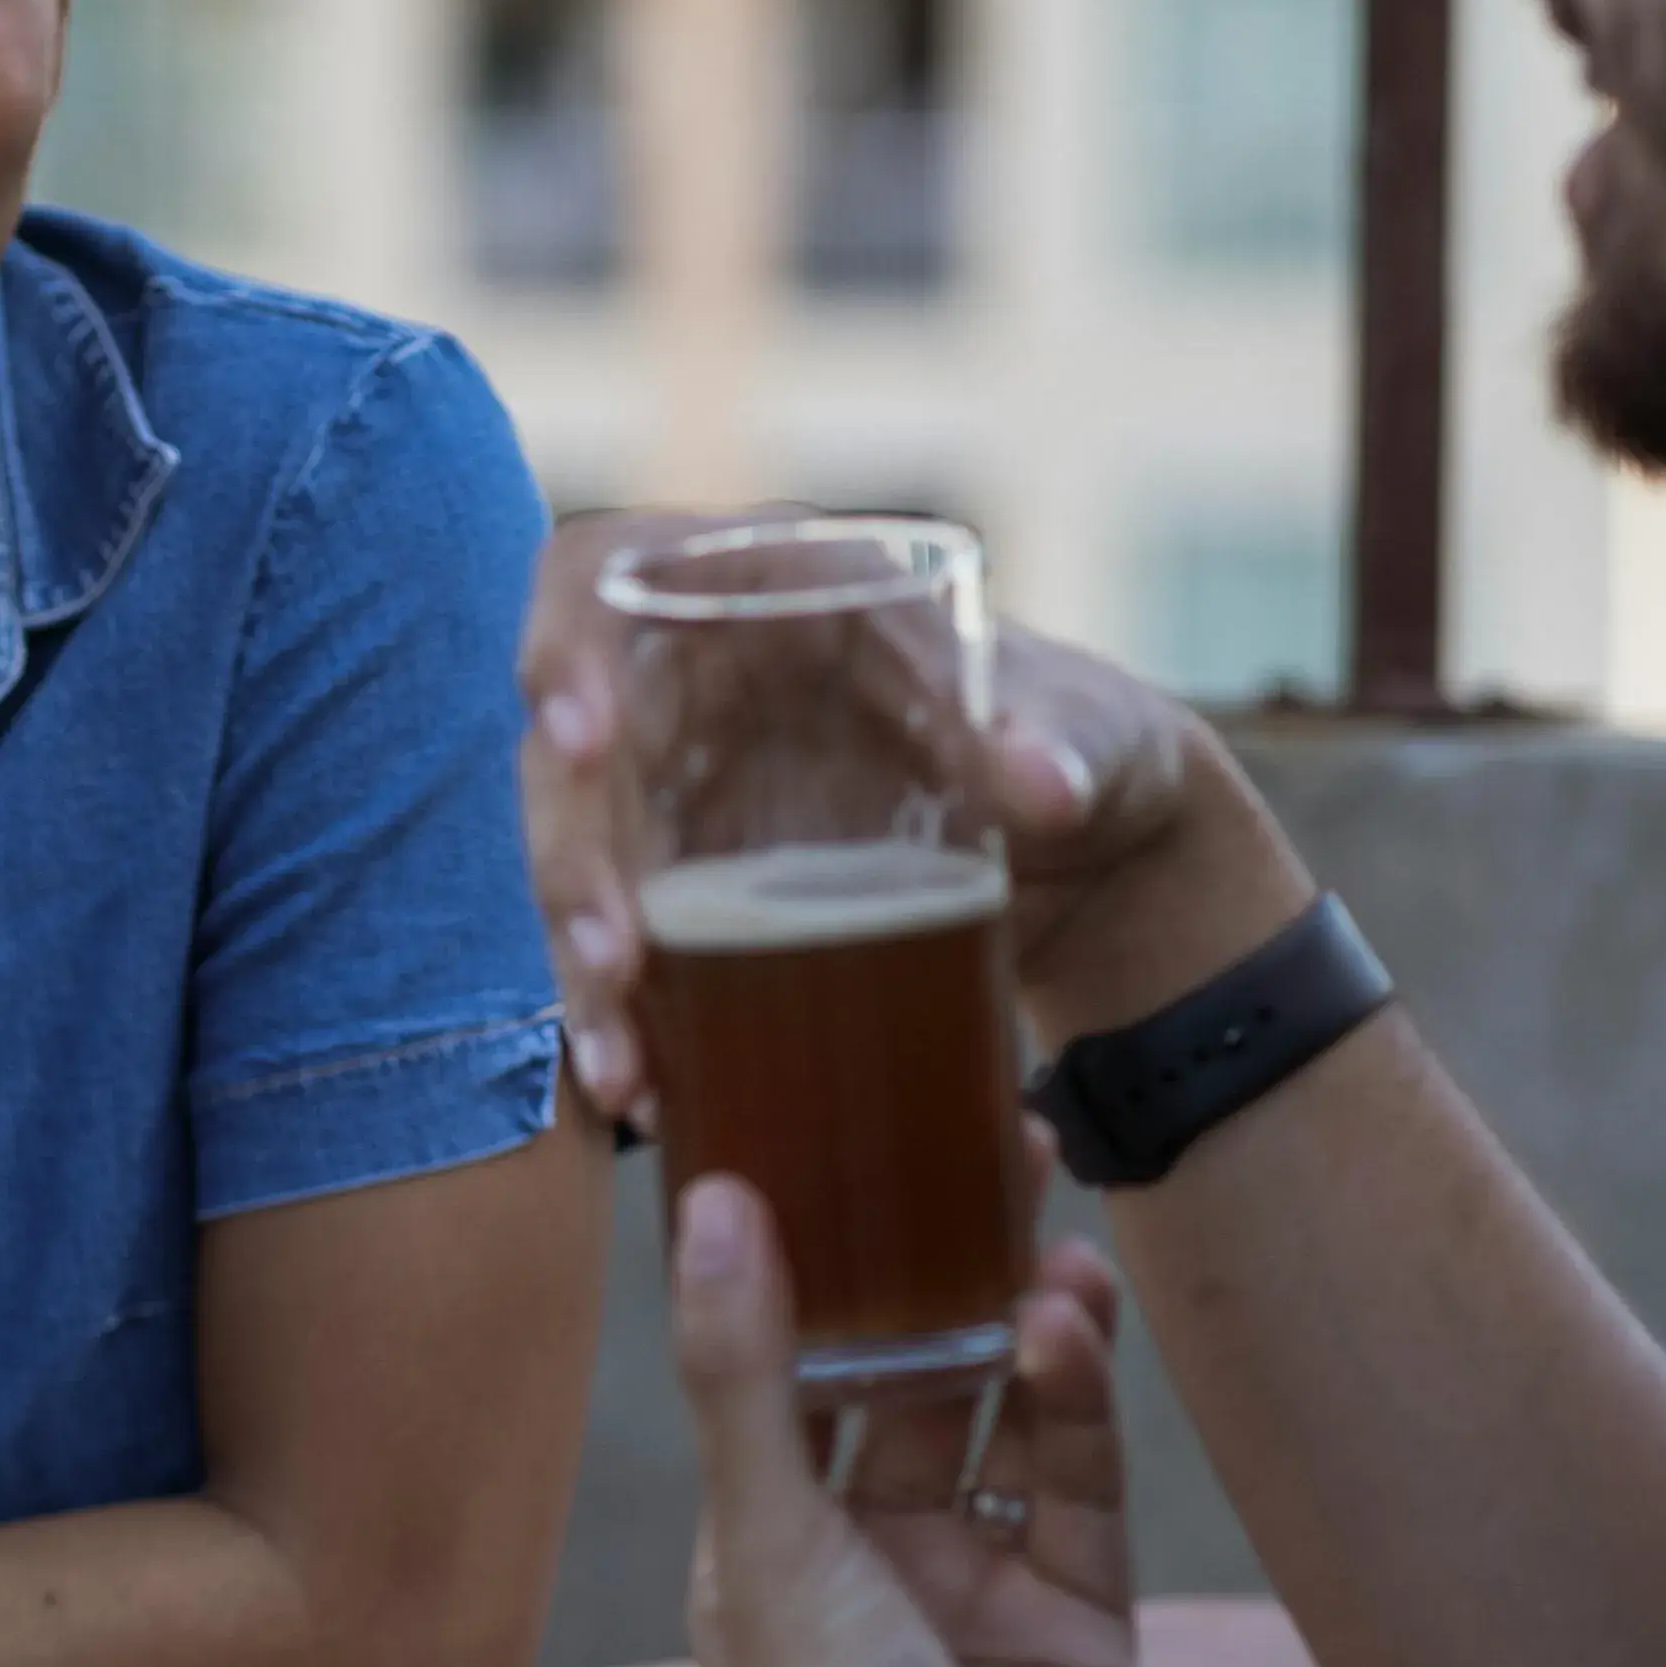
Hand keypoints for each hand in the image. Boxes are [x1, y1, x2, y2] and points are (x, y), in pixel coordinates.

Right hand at [521, 516, 1310, 1113]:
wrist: (1099, 856)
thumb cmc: (1087, 744)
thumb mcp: (1097, 732)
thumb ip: (1070, 742)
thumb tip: (1038, 783)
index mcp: (769, 592)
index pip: (607, 578)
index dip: (566, 647)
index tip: (583, 734)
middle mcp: (696, 684)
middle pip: (566, 747)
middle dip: (571, 854)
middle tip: (614, 954)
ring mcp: (683, 791)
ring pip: (576, 856)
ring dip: (582, 961)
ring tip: (624, 1065)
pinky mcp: (693, 891)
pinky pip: (621, 942)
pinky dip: (624, 1019)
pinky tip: (642, 1088)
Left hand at [677, 1170, 1154, 1666]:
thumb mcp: (768, 1537)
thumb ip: (745, 1370)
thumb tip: (711, 1197)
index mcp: (769, 1551)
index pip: (790, 1382)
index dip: (821, 1277)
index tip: (851, 1161)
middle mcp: (872, 1563)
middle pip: (914, 1385)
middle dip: (946, 1283)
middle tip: (987, 1163)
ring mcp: (981, 1591)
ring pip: (1009, 1421)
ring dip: (1025, 1328)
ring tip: (1048, 1235)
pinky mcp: (1080, 1621)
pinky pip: (1080, 1485)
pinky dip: (1076, 1402)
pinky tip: (1069, 1325)